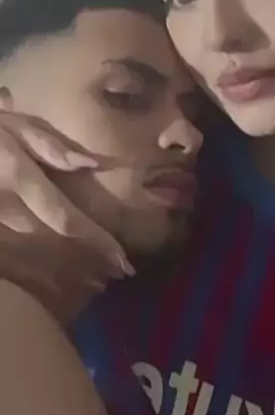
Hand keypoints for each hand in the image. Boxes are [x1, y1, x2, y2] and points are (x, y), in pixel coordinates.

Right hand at [0, 89, 133, 322]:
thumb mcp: (10, 125)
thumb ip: (49, 145)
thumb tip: (91, 164)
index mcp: (18, 180)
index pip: (67, 219)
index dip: (97, 243)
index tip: (123, 261)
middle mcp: (5, 212)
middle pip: (54, 247)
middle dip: (88, 266)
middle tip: (117, 278)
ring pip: (31, 264)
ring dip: (65, 279)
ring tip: (94, 288)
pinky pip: (10, 269)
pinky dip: (35, 282)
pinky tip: (54, 289)